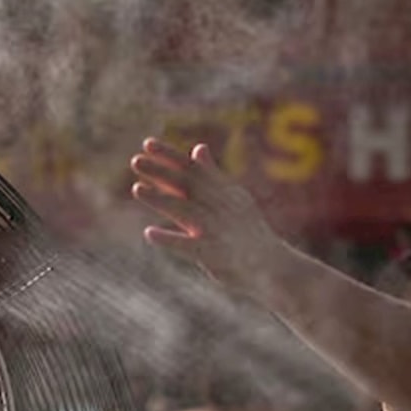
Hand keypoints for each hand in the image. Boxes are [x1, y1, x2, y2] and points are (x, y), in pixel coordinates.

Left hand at [130, 138, 286, 294]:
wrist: (274, 266)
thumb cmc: (247, 231)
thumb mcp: (234, 197)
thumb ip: (212, 174)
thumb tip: (198, 148)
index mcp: (224, 192)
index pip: (193, 169)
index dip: (170, 156)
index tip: (147, 143)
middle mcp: (221, 207)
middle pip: (187, 185)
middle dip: (161, 172)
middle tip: (136, 160)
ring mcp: (217, 231)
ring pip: (185, 211)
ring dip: (161, 199)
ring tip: (137, 190)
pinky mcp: (213, 255)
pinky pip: (187, 246)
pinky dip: (169, 240)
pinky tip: (150, 233)